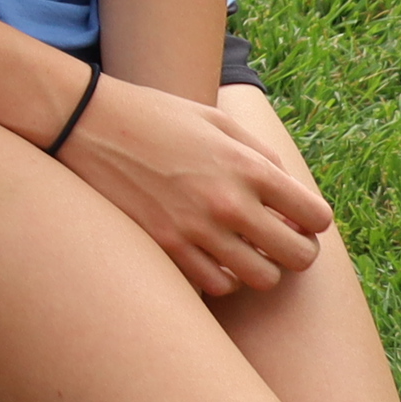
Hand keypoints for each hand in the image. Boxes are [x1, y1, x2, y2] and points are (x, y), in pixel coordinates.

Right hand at [58, 76, 334, 298]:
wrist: (84, 122)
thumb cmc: (153, 116)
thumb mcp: (215, 120)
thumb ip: (261, 155)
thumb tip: (289, 194)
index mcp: (247, 167)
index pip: (316, 216)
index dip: (311, 220)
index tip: (294, 217)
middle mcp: (228, 203)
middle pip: (298, 257)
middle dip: (296, 251)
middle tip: (276, 240)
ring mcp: (195, 230)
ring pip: (261, 279)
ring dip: (259, 267)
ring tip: (242, 249)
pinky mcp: (165, 247)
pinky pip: (216, 285)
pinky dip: (221, 276)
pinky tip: (210, 255)